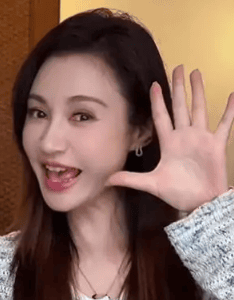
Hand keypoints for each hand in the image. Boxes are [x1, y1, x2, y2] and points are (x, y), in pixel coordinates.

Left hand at [108, 65, 233, 212]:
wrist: (199, 203)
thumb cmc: (177, 193)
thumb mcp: (150, 184)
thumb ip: (129, 179)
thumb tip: (106, 180)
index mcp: (169, 144)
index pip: (161, 118)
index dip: (157, 102)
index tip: (154, 85)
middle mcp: (184, 137)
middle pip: (180, 107)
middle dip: (178, 88)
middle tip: (178, 67)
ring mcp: (201, 139)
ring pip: (199, 109)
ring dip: (198, 91)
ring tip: (196, 73)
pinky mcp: (216, 145)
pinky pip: (224, 124)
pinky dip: (229, 111)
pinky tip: (231, 95)